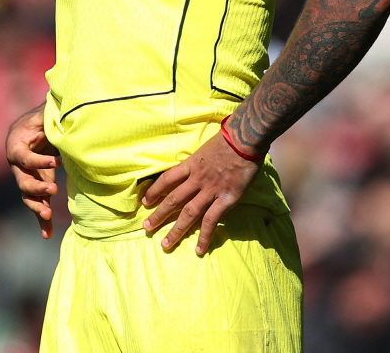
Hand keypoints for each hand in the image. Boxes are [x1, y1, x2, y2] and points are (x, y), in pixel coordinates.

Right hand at [6, 104, 60, 238]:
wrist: (34, 130)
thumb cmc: (40, 120)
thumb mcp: (43, 115)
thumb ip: (50, 114)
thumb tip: (63, 108)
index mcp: (16, 146)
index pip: (24, 158)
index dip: (38, 161)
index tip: (57, 161)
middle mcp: (18, 166)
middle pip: (22, 182)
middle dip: (37, 188)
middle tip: (53, 189)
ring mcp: (26, 178)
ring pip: (27, 197)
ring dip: (37, 207)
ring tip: (48, 215)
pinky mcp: (36, 187)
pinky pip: (36, 206)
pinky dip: (40, 221)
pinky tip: (47, 234)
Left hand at [141, 131, 260, 255]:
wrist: (245, 140)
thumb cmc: (228, 140)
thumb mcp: (204, 148)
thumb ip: (197, 162)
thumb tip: (192, 170)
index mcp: (191, 165)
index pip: (167, 179)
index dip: (155, 191)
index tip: (145, 201)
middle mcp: (197, 180)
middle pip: (173, 200)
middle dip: (159, 215)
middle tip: (147, 227)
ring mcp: (211, 191)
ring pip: (189, 213)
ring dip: (176, 230)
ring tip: (165, 244)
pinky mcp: (226, 200)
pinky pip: (212, 221)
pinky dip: (204, 236)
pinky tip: (198, 249)